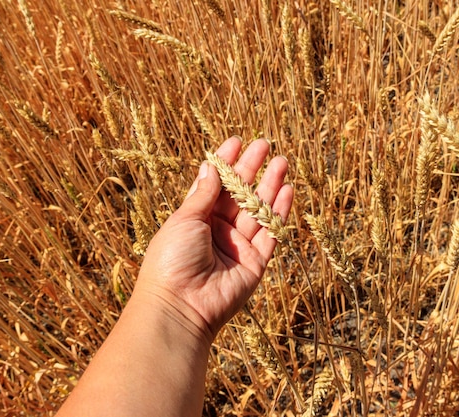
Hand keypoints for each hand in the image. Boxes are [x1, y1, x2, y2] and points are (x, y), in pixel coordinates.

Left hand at [133, 136, 292, 341]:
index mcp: (195, 219)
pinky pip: (270, 235)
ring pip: (257, 210)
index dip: (226, 164)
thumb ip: (203, 194)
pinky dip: (279, 213)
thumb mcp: (184, 220)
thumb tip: (211, 165)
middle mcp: (217, 231)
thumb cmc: (171, 259)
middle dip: (252, 169)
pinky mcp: (255, 264)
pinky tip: (287, 191)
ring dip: (270, 186)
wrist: (180, 306)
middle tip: (265, 145)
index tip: (237, 141)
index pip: (214, 185)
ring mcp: (237, 247)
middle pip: (239, 195)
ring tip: (282, 161)